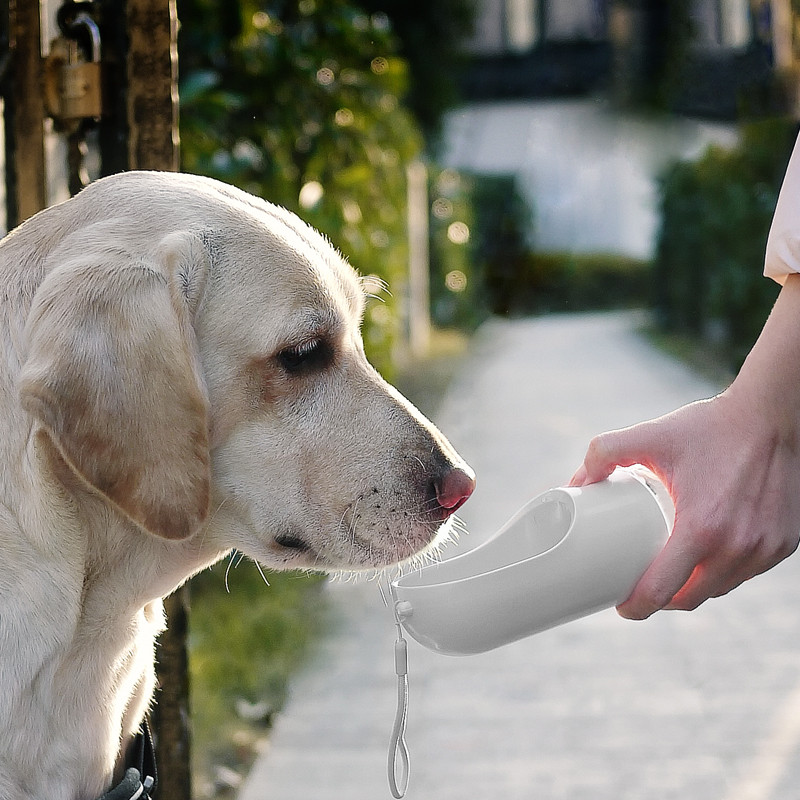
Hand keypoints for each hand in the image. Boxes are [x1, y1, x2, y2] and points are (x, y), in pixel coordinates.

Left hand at [571, 389, 799, 619]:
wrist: (772, 414)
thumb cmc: (711, 427)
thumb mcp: (649, 435)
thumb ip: (603, 453)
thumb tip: (576, 482)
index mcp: (702, 528)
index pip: (663, 591)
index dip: (636, 606)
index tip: (621, 604)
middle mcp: (738, 547)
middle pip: (690, 599)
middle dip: (661, 600)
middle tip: (640, 585)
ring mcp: (766, 549)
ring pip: (721, 588)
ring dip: (693, 588)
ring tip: (669, 571)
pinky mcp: (785, 544)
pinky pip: (746, 572)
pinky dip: (723, 572)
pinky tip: (706, 558)